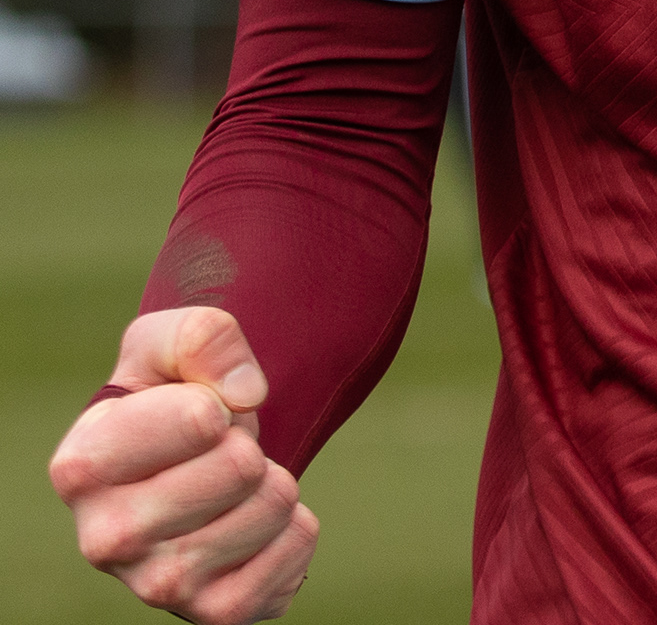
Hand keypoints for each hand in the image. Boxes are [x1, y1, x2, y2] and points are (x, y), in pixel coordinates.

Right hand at [48, 308, 317, 621]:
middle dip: (248, 440)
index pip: (202, 419)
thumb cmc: (168, 392)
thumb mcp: (171, 341)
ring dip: (274, 478)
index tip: (194, 410)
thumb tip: (245, 396)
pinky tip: (255, 522)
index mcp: (82, 467)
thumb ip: (202, 338)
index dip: (217, 399)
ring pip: (273, 506)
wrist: (184, 462)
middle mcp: (105, 540)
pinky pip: (296, 553)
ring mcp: (157, 587)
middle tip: (217, 450)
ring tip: (234, 484)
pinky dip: (297, 525)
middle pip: (242, 466)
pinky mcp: (212, 614)